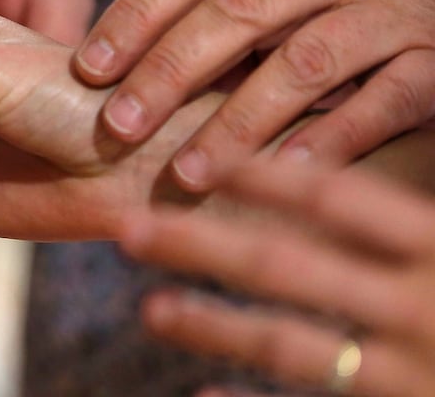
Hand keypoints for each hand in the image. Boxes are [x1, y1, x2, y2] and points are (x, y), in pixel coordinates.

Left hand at [75, 0, 434, 190]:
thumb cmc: (330, 11)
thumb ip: (208, 13)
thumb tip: (102, 68)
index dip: (137, 12)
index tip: (90, 68)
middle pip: (239, 9)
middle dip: (171, 70)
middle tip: (120, 126)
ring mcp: (389, 9)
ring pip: (304, 62)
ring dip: (238, 121)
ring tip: (187, 173)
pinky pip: (384, 101)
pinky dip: (332, 138)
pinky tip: (282, 175)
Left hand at [120, 160, 434, 395]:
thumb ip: (418, 200)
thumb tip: (355, 165)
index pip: (336, 199)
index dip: (266, 176)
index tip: (205, 161)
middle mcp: (418, 305)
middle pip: (285, 266)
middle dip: (199, 244)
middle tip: (128, 227)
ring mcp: (408, 372)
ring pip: (287, 346)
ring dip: (211, 326)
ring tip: (152, 311)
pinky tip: (200, 396)